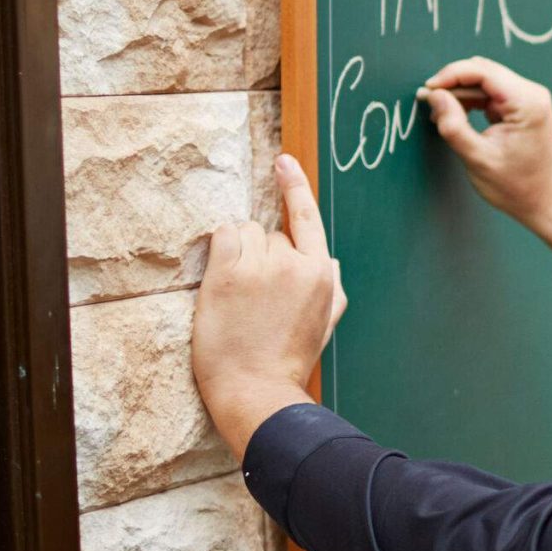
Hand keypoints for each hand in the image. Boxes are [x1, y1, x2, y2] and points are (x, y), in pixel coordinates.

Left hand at [192, 155, 347, 458]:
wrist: (257, 389)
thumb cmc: (289, 360)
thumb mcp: (325, 324)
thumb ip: (332, 288)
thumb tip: (328, 261)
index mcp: (321, 275)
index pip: (308, 219)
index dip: (296, 186)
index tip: (284, 162)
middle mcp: (295, 263)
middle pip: (272, 234)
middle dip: (260, 256)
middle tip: (253, 298)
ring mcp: (261, 266)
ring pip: (244, 233)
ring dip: (237, 254)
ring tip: (237, 295)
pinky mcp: (229, 273)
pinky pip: (222, 237)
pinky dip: (219, 252)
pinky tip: (222, 281)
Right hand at [419, 56, 551, 258]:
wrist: (543, 202)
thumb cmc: (516, 186)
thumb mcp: (477, 158)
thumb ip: (453, 125)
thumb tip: (434, 96)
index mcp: (527, 102)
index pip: (483, 72)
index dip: (451, 75)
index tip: (428, 90)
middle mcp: (531, 94)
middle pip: (484, 72)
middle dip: (453, 83)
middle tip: (428, 101)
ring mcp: (528, 99)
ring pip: (484, 81)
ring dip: (460, 93)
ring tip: (440, 114)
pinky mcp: (521, 107)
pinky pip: (490, 94)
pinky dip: (470, 101)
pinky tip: (454, 115)